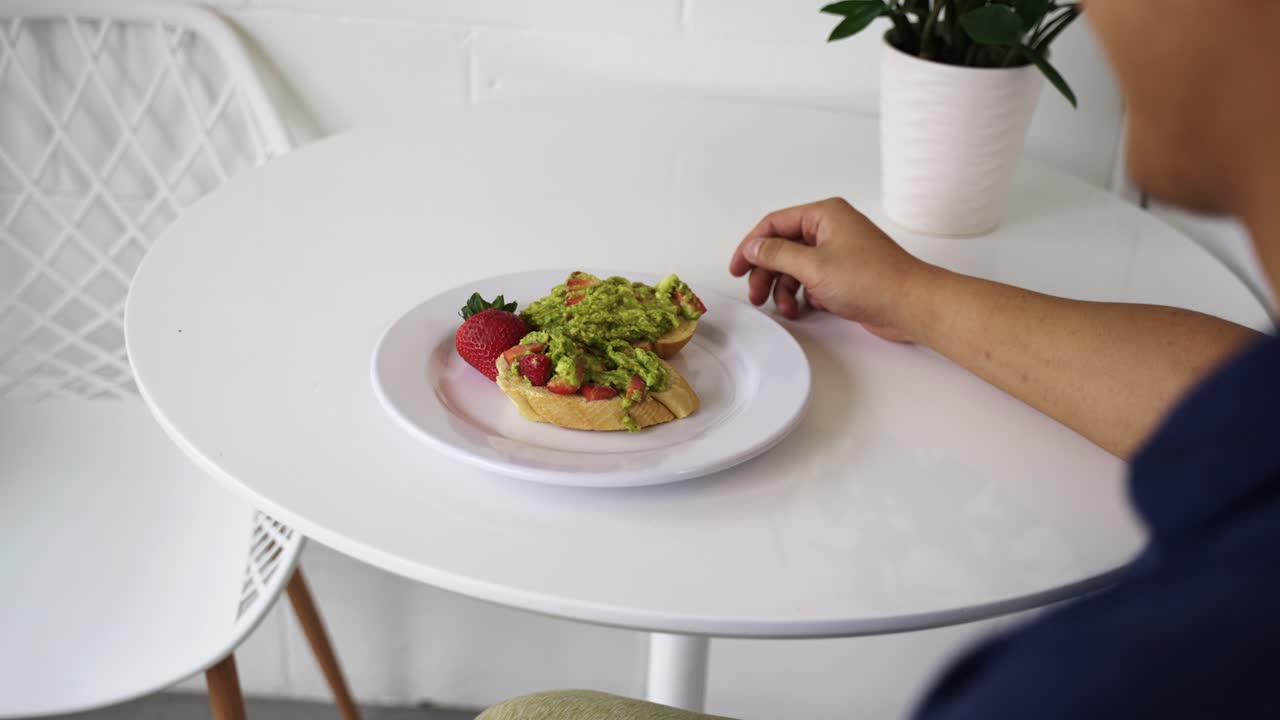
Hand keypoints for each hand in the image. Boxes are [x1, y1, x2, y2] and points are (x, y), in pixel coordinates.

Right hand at [729, 198, 928, 341]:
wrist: (910, 305)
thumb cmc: (872, 280)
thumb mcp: (814, 266)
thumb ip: (777, 254)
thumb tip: (753, 247)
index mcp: (824, 215)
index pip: (774, 224)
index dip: (751, 246)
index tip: (736, 268)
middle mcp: (831, 229)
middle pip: (783, 247)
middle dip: (767, 273)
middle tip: (756, 295)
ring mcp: (838, 252)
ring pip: (796, 267)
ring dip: (785, 288)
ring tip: (785, 309)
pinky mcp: (845, 275)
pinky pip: (812, 281)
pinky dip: (804, 295)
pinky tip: (805, 309)